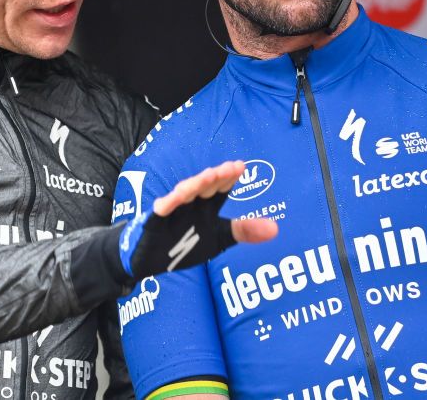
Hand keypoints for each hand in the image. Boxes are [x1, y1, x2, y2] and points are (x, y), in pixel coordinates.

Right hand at [119, 160, 277, 278]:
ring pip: (185, 193)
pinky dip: (168, 203)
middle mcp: (191, 203)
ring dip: (196, 184)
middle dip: (216, 177)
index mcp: (207, 205)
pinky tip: (175, 197)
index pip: (220, 188)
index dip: (229, 178)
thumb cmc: (185, 243)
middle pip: (204, 187)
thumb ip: (244, 231)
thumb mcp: (220, 238)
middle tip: (230, 168)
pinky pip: (162, 210)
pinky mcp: (155, 221)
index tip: (241, 166)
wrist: (150, 260)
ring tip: (209, 175)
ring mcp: (173, 210)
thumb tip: (276, 228)